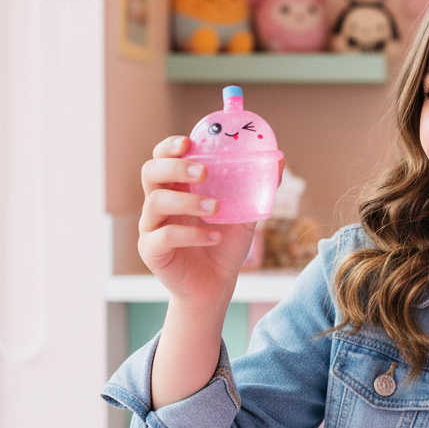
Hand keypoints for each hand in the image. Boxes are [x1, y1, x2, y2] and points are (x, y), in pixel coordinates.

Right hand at [137, 135, 283, 311]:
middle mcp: (159, 203)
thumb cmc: (225, 244)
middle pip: (150, 172)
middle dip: (175, 167)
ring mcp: (152, 226)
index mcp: (177, 188)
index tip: (189, 142)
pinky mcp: (152, 250)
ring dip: (188, 202)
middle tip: (204, 173)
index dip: (170, 147)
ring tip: (216, 209)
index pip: (162, 157)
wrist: (216, 285)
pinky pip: (164, 236)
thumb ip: (255, 188)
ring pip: (155, 202)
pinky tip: (214, 237)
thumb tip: (278, 160)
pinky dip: (192, 235)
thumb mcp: (245, 214)